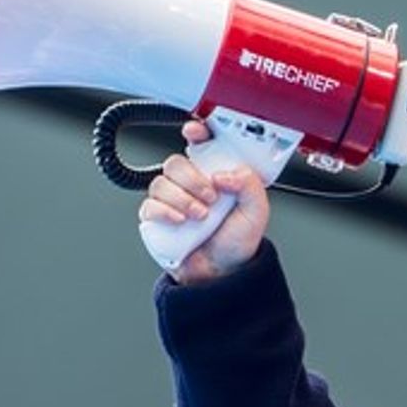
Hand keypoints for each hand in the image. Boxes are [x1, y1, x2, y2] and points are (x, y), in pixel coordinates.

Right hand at [139, 118, 272, 282]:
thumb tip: (224, 173)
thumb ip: (250, 185)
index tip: (195, 132)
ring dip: (182, 199)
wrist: (222, 274)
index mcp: (214, 176)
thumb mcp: (257, 212)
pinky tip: (180, 222)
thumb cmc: (237, 243)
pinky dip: (164, 212)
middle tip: (210, 197)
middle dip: (192, 179)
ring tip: (200, 216)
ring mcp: (172, 201)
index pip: (200, 146)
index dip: (195, 133)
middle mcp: (191, 185)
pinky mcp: (157, 219)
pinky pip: (149, 205)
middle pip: (175, 163)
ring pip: (160, 183)